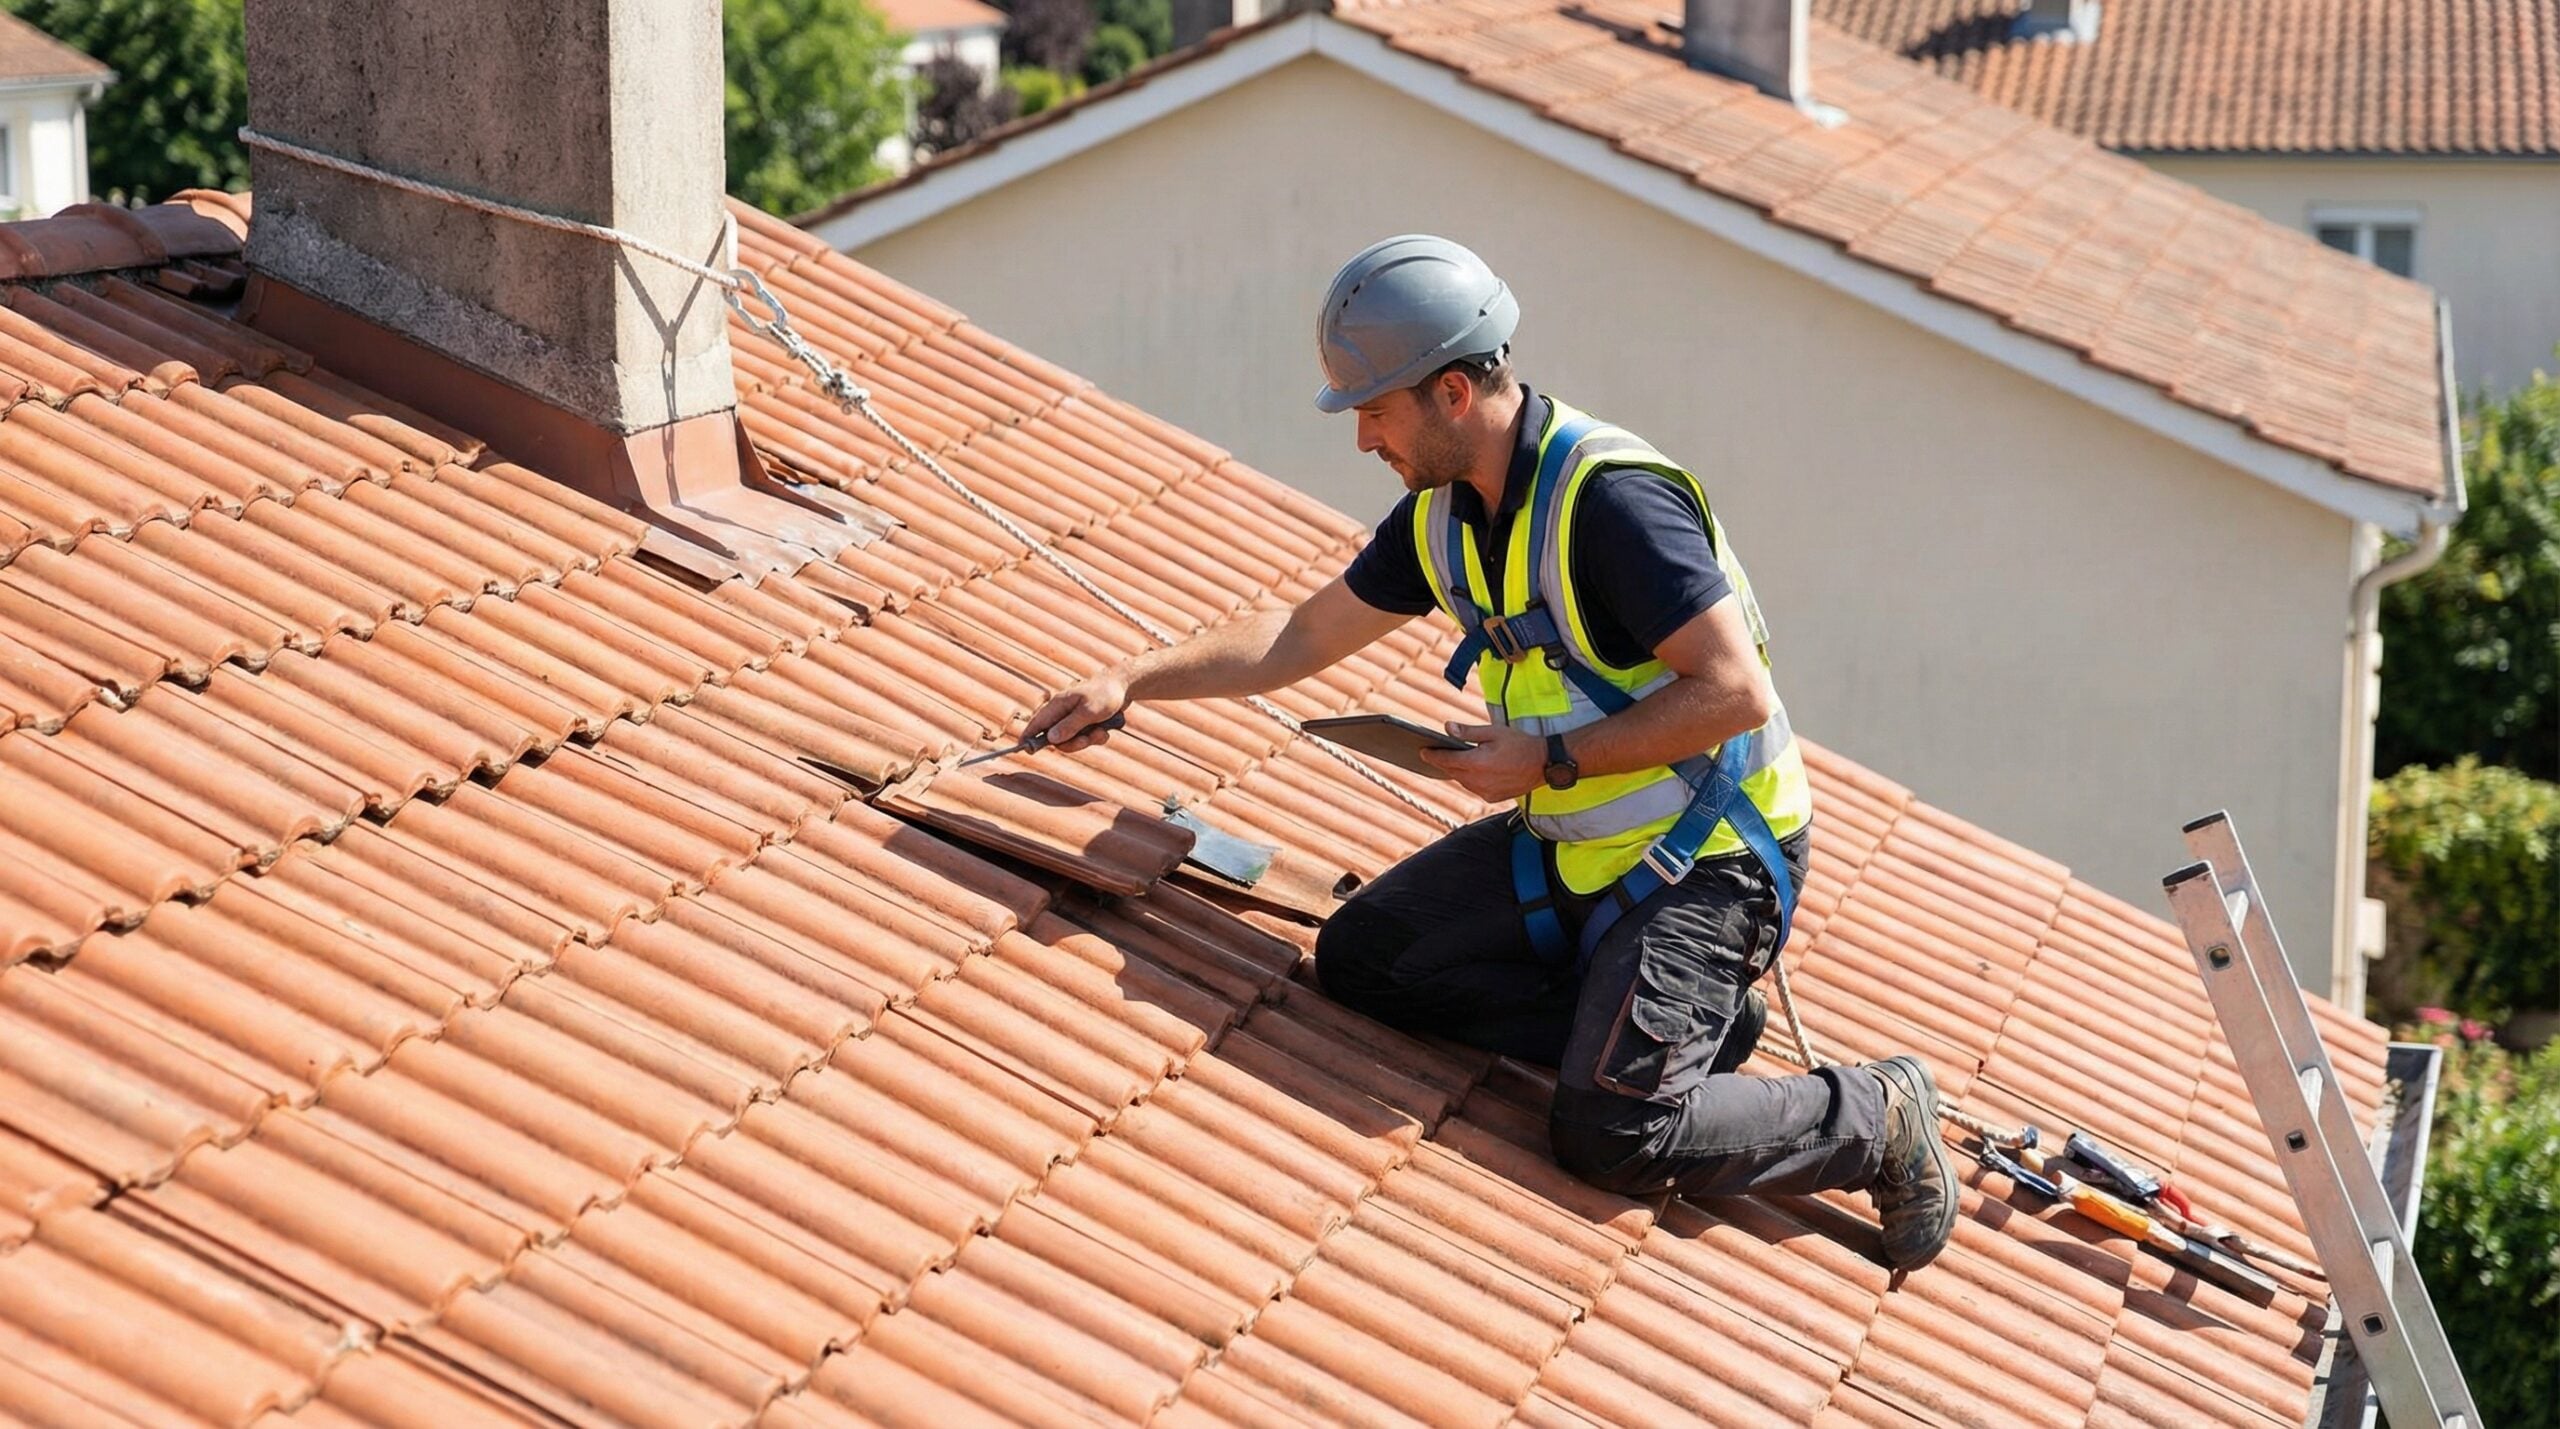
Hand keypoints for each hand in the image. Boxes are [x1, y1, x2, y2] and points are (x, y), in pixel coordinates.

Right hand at [1025, 671, 1131, 752]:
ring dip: (1087, 740)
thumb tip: (1050, 739)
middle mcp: (1063, 712)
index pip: (1037, 723)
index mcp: (1059, 705)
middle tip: (1086, 739)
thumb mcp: (1089, 712)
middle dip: (1073, 743)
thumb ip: (1069, 725)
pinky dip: (1095, 737)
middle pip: (1056, 738)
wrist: (1125, 686)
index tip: (1023, 749)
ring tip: (1101, 732)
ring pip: (1072, 740)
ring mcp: (1074, 717)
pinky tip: (1105, 730)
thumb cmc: (1106, 695)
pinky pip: (1085, 738)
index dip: (1028, 736)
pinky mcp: (1085, 722)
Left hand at [1416, 721, 1544, 800]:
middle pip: (1452, 771)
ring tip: (1450, 760)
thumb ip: (1468, 732)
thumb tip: (1446, 727)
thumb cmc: (1520, 743)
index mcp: (1477, 763)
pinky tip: (1471, 770)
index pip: (1447, 760)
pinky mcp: (1493, 797)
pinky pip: (1474, 788)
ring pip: (1462, 781)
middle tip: (1431, 753)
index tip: (1421, 750)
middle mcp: (1479, 781)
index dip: (1432, 755)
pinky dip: (1470, 779)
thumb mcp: (1494, 732)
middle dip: (1442, 762)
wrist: (1545, 764)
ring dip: (1456, 771)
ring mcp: (1486, 792)